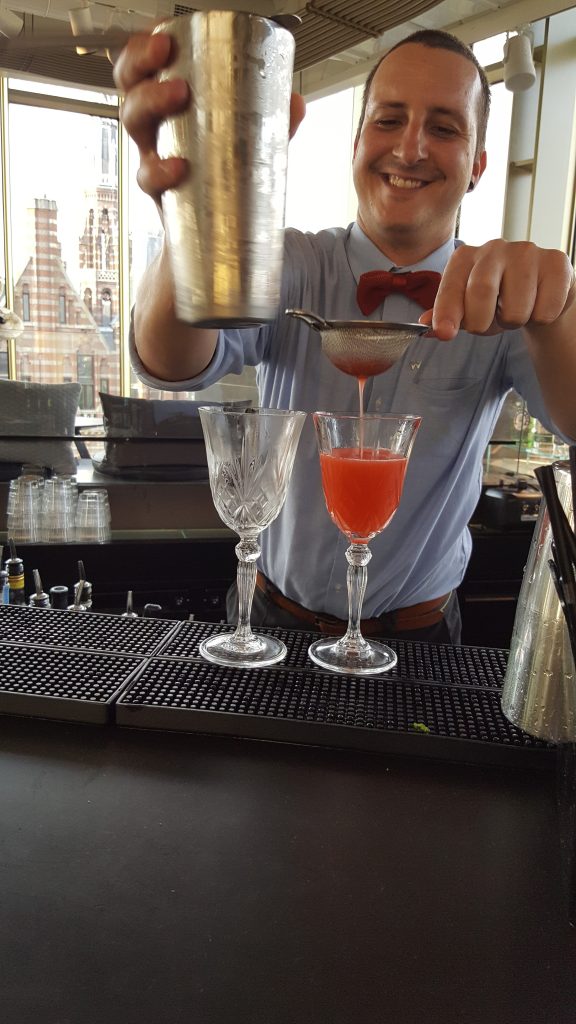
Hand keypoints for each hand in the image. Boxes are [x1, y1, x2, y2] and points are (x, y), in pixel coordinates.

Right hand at [113, 30, 305, 206]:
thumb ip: (271, 124)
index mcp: (170, 105)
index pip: (147, 66)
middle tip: (170, 54)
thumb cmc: (221, 179)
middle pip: (131, 83)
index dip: (146, 47)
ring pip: (132, 119)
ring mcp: (152, 155)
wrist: (210, 236)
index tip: (166, 37)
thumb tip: (296, 104)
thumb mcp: (248, 146)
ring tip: (178, 96)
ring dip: (150, 100)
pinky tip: (179, 167)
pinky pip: (147, 176)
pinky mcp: (157, 190)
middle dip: (143, 64)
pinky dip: (160, 170)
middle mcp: (155, 126)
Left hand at [418, 240, 575, 339]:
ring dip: (514, 322)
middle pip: (481, 292)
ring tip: (517, 309)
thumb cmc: (498, 300)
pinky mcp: (556, 263)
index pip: (451, 286)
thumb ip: (447, 316)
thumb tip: (427, 326)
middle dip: (482, 322)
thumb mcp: (468, 309)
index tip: (445, 333)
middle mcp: (494, 248)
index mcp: (465, 257)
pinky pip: (545, 311)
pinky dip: (541, 317)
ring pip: (516, 310)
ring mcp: (527, 252)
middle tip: (489, 324)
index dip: (447, 311)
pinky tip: (539, 303)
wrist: (540, 292)